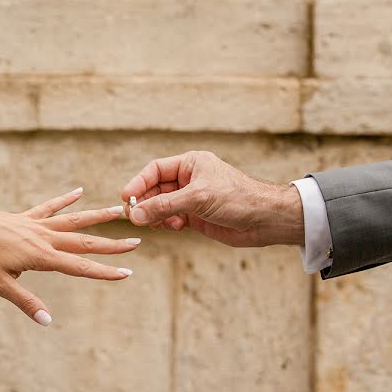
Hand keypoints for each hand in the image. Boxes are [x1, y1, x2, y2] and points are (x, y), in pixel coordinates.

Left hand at [0, 188, 138, 325]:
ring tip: (118, 211)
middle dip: (112, 245)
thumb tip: (47, 320)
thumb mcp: (1, 285)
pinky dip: (65, 199)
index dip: (105, 272)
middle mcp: (45, 238)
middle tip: (135, 242)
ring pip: (74, 220)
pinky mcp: (27, 217)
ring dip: (97, 217)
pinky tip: (79, 191)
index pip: (80, 267)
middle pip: (85, 242)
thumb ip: (26, 302)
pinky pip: (50, 207)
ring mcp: (37, 225)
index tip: (126, 273)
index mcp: (42, 257)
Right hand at [121, 151, 303, 246]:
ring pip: (161, 206)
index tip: (126, 198)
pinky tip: (175, 228)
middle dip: (145, 203)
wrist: (264, 220)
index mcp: (191, 163)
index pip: (155, 170)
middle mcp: (189, 179)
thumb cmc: (237, 198)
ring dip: (155, 215)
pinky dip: (167, 224)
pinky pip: (171, 218)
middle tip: (133, 217)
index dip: (139, 183)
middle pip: (155, 189)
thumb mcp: (197, 198)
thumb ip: (164, 206)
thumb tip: (135, 215)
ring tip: (155, 224)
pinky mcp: (196, 216)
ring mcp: (192, 198)